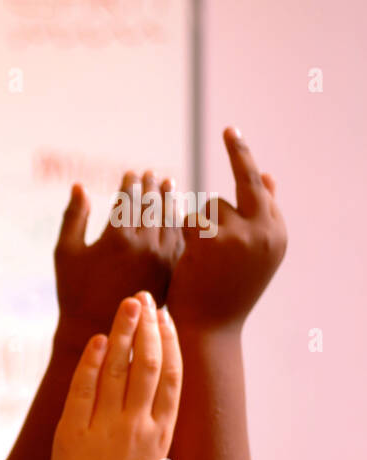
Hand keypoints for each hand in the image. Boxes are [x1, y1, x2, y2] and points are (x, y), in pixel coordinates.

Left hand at [49, 292, 182, 459]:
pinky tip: (97, 339)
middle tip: (144, 298)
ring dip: (123, 333)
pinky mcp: (76, 432)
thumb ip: (149, 435)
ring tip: (127, 305)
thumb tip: (146, 409)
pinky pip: (85, 388)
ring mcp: (109, 428)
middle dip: (147, 327)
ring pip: (120, 369)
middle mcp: (140, 427)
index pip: (172, 378)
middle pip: (148, 365)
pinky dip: (91, 361)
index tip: (167, 319)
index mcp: (162, 436)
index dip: (171, 344)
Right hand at [54, 174, 182, 354]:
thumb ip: (73, 217)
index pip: (129, 200)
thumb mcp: (66, 252)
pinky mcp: (171, 273)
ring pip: (171, 221)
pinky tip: (178, 216)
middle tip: (152, 175)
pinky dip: (179, 224)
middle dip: (152, 187)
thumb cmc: (75, 291)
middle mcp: (144, 246)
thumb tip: (79, 187)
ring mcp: (162, 260)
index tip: (132, 174)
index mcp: (117, 238)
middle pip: (153, 206)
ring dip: (170, 201)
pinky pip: (180, 241)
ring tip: (170, 186)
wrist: (96, 329)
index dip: (130, 184)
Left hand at [166, 128, 285, 332]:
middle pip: (245, 183)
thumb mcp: (249, 254)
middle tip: (228, 128)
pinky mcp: (212, 240)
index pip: (261, 189)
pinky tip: (187, 255)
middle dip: (238, 152)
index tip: (233, 133)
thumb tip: (269, 175)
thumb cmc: (223, 294)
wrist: (208, 331)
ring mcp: (242, 234)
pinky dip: (183, 232)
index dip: (245, 162)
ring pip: (210, 205)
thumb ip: (257, 217)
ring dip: (198, 224)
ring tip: (200, 259)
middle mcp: (266, 231)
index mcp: (277, 234)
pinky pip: (190, 217)